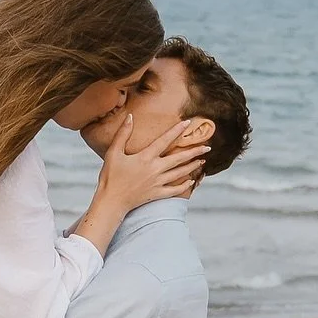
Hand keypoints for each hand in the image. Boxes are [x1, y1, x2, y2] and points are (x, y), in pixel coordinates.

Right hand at [93, 116, 210, 213]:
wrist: (111, 201)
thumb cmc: (110, 176)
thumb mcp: (113, 152)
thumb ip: (123, 134)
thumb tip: (130, 117)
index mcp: (145, 157)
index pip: (165, 141)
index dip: (176, 131)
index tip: (188, 123)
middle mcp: (155, 169)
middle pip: (179, 158)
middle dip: (194, 152)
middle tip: (207, 146)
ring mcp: (157, 183)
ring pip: (180, 173)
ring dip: (192, 166)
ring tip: (202, 161)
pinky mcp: (157, 194)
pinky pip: (174, 190)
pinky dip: (184, 186)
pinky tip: (191, 181)